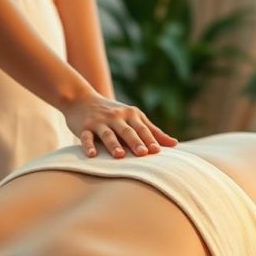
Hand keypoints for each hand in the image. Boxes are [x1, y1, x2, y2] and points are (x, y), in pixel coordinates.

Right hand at [61, 93, 177, 157]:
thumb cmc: (113, 113)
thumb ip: (152, 131)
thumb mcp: (133, 117)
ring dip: (113, 144)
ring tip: (120, 155)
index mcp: (130, 115)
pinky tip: (92, 155)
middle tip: (143, 154)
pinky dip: (88, 146)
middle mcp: (116, 117)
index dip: (149, 139)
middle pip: (127, 131)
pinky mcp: (84, 127)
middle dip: (135, 142)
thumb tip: (174, 144)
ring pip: (108, 134)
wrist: (81, 99)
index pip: (142, 129)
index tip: (158, 151)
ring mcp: (99, 122)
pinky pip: (86, 137)